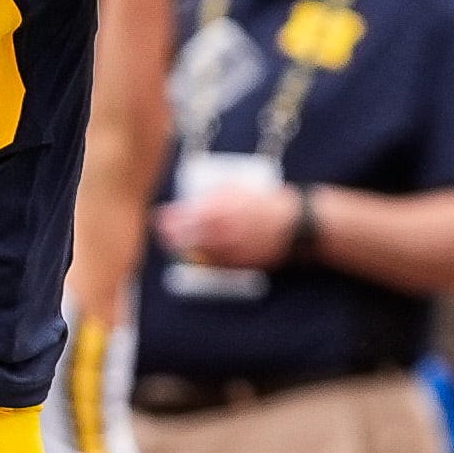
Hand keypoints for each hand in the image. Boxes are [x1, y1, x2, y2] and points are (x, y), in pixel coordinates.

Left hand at [152, 181, 298, 270]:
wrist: (293, 225)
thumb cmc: (265, 203)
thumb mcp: (238, 189)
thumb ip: (213, 195)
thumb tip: (192, 201)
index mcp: (218, 209)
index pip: (181, 215)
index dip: (167, 218)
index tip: (160, 216)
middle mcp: (219, 230)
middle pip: (183, 236)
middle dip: (170, 235)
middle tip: (164, 232)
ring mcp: (227, 248)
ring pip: (195, 252)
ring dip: (183, 248)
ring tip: (177, 244)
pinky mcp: (236, 262)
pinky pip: (212, 263)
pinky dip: (202, 258)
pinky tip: (198, 254)